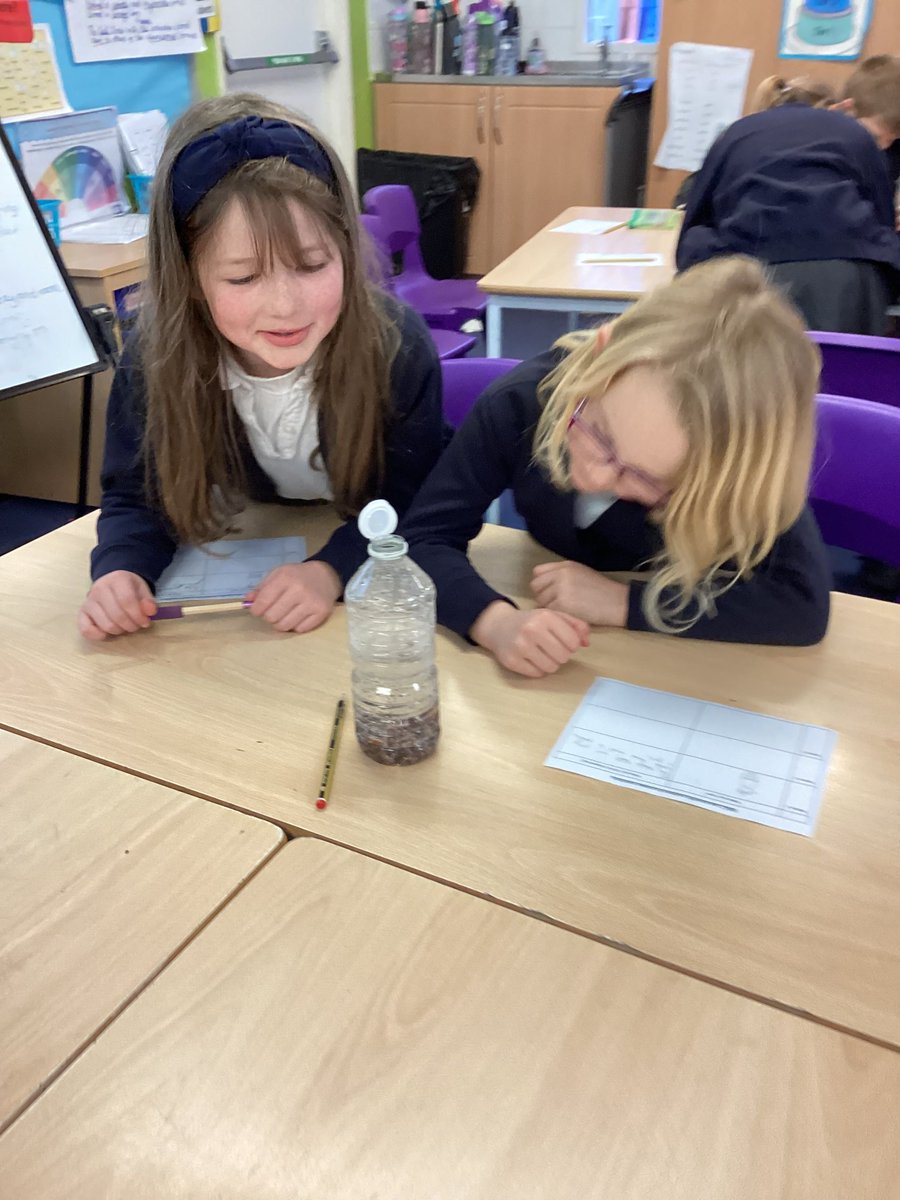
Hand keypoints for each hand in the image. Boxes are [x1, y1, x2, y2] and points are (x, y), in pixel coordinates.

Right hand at [79, 571, 156, 640]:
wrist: (112, 582)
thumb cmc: (129, 588)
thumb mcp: (143, 589)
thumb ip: (148, 601)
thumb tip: (150, 612)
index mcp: (117, 579)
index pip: (127, 601)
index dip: (138, 616)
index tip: (145, 622)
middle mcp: (99, 589)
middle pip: (117, 615)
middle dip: (131, 625)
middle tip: (136, 625)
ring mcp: (89, 601)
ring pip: (106, 625)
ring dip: (119, 631)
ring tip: (125, 626)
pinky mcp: (82, 613)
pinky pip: (86, 629)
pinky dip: (98, 635)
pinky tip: (107, 633)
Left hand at [247, 560, 340, 633]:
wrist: (325, 576)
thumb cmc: (297, 576)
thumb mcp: (278, 575)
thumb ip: (261, 588)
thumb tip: (247, 603)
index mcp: (285, 577)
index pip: (263, 601)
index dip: (256, 610)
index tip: (257, 610)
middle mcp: (299, 590)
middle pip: (272, 617)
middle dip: (269, 616)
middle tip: (274, 611)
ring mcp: (311, 603)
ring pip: (285, 626)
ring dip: (280, 623)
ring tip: (284, 615)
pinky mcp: (321, 613)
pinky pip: (299, 630)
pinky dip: (295, 625)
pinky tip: (298, 616)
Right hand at [470, 600, 589, 677]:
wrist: (499, 626)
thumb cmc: (531, 621)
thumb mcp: (554, 616)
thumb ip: (575, 625)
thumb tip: (587, 643)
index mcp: (545, 617)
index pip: (573, 643)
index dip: (571, 645)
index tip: (563, 641)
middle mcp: (532, 630)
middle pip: (563, 657)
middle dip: (561, 655)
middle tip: (552, 648)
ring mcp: (520, 647)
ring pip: (551, 668)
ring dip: (550, 663)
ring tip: (542, 654)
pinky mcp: (512, 661)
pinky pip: (537, 674)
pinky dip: (537, 669)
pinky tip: (531, 659)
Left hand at [531, 561, 628, 627]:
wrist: (618, 602)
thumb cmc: (603, 591)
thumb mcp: (582, 574)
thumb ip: (563, 575)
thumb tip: (545, 586)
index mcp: (565, 565)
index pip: (537, 572)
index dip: (542, 583)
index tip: (549, 591)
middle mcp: (561, 573)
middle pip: (535, 586)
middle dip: (542, 596)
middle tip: (556, 604)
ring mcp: (561, 587)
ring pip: (541, 600)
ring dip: (549, 607)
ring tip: (565, 610)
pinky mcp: (563, 603)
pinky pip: (549, 611)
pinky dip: (556, 615)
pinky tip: (568, 615)